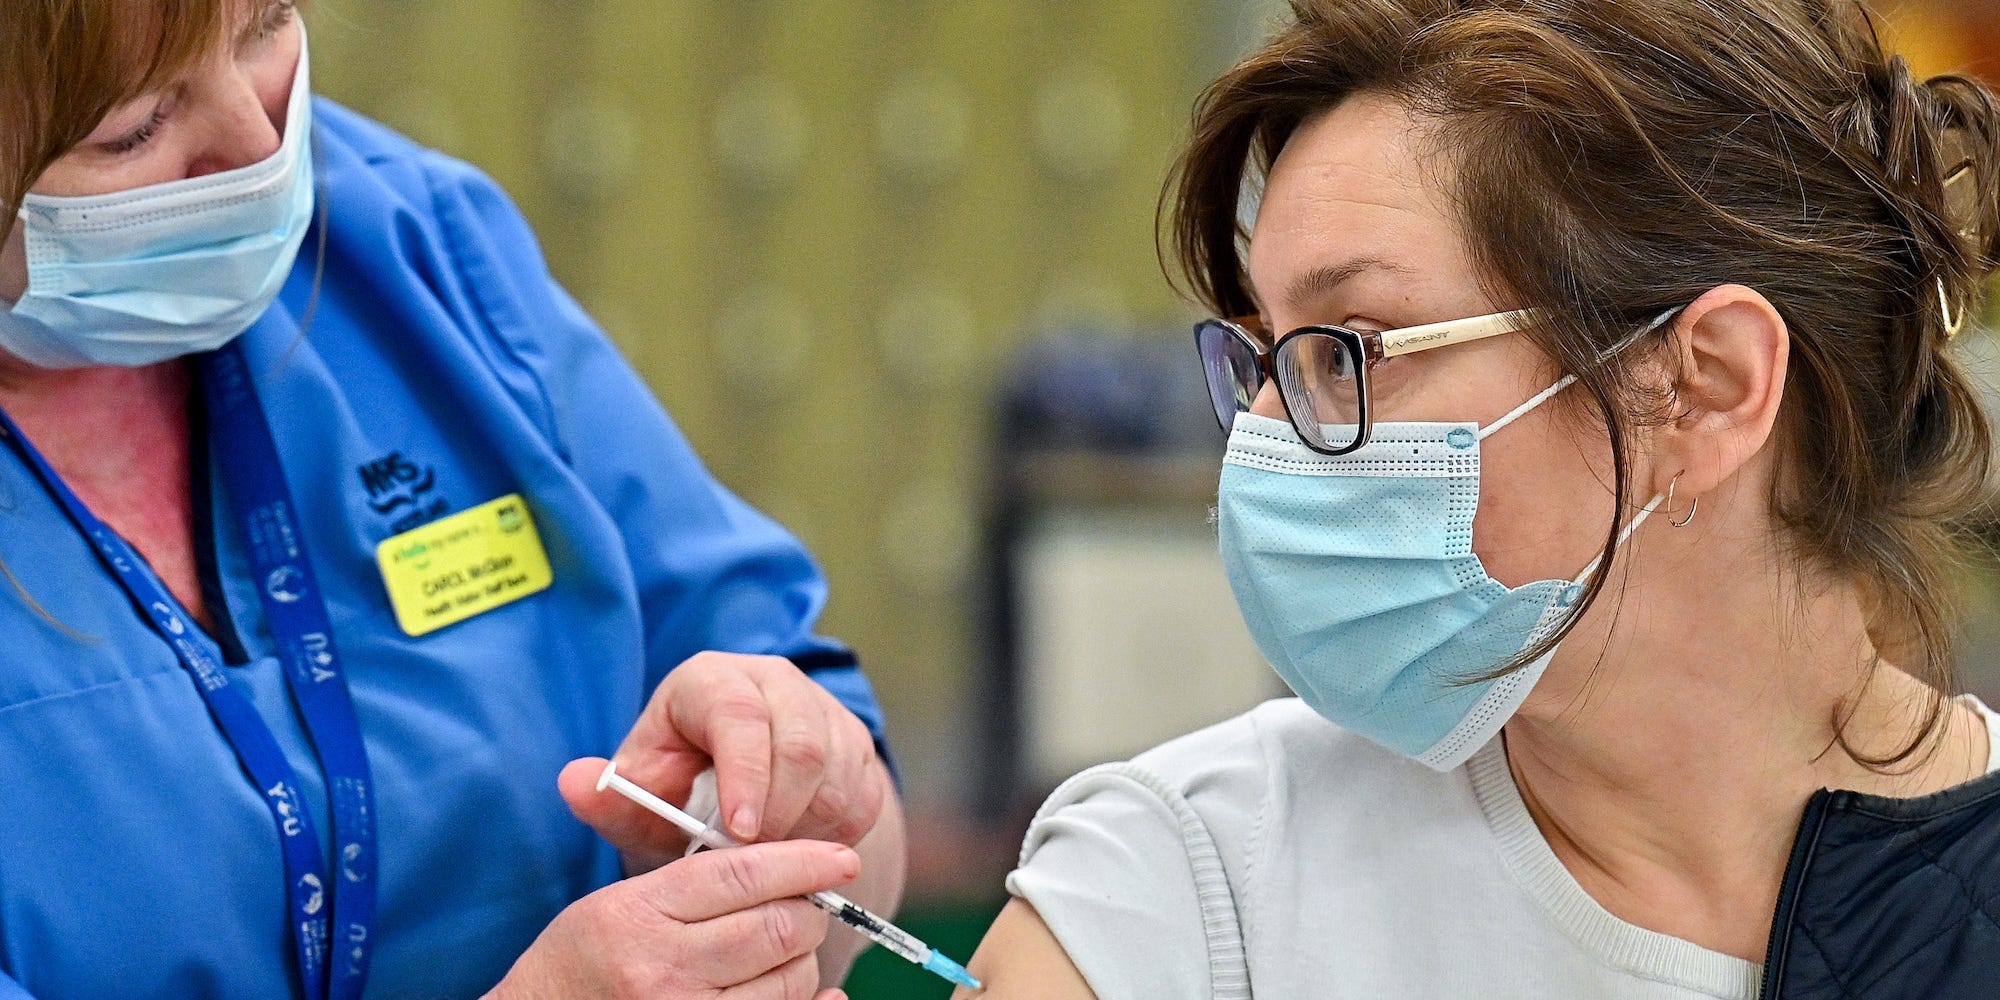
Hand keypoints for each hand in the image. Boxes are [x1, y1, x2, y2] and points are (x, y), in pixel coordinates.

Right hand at [487, 839, 855, 999]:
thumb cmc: (586, 958)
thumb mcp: (622, 902)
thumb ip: (694, 881)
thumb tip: (786, 869)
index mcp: (640, 914)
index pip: (743, 873)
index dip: (804, 861)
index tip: (841, 858)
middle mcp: (663, 969)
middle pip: (779, 926)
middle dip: (807, 912)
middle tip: (801, 908)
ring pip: (791, 976)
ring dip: (801, 959)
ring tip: (776, 952)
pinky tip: (811, 989)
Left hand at [560, 652, 888, 875]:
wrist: (733, 795)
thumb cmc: (676, 793)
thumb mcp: (640, 800)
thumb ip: (608, 799)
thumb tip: (571, 780)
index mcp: (710, 681)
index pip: (738, 715)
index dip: (745, 775)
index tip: (739, 833)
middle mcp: (773, 681)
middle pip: (801, 743)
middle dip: (781, 813)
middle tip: (756, 861)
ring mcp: (822, 710)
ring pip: (837, 772)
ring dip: (808, 828)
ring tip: (770, 858)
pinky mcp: (855, 745)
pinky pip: (862, 794)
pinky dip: (834, 834)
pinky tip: (799, 849)